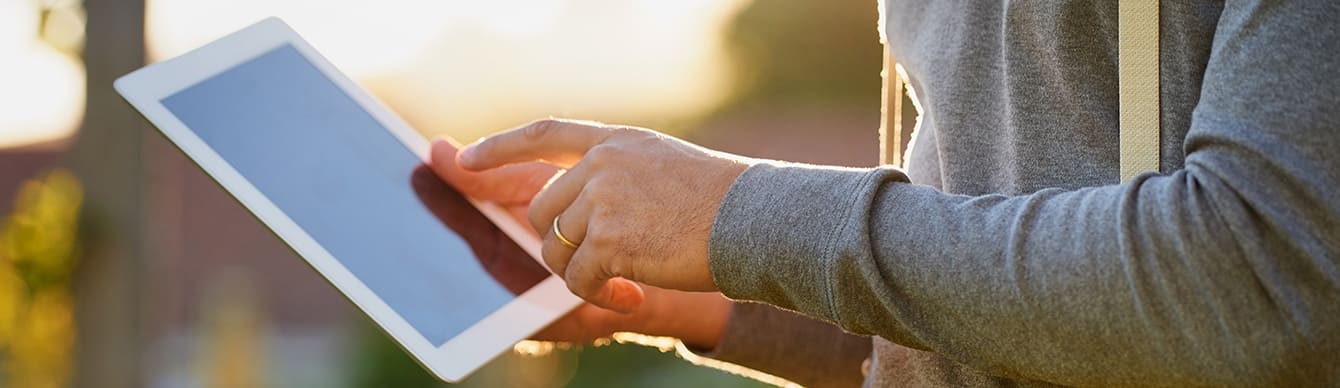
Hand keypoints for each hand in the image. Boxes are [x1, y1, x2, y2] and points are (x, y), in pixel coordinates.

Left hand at [456, 119, 752, 312]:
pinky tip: (635, 294)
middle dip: (562, 245)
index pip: (545, 133)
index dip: (501, 147)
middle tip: (602, 266)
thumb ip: (614, 178)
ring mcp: (603, 198)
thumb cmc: (721, 204)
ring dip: (584, 274)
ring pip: (555, 249)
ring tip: (626, 280)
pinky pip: (578, 279)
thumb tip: (562, 215)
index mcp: (616, 141)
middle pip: (544, 211)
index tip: (464, 158)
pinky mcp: (608, 238)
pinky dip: (602, 296)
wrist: (755, 220)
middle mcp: (602, 163)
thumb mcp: (661, 169)